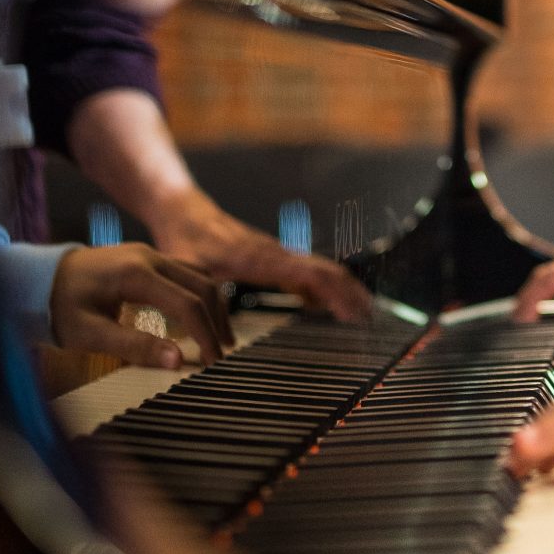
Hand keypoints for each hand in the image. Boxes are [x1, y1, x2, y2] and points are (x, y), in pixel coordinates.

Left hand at [51, 242, 232, 369]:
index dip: (205, 334)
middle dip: (217, 320)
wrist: (37, 278)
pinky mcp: (146, 258)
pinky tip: (200, 314)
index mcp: (135, 273)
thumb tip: (176, 360)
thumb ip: (134, 346)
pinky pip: (185, 271)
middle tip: (223, 352)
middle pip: (202, 285)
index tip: (212, 361)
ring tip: (219, 336)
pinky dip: (200, 292)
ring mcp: (148, 253)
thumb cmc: (59, 306)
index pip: (187, 303)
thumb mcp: (90, 334)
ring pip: (198, 274)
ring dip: (213, 304)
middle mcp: (148, 256)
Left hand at [147, 186, 371, 320]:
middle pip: (327, 272)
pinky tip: (326, 307)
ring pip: (320, 270)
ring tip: (360, 316)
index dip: (337, 294)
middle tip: (370, 322)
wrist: (183, 211)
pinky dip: (323, 288)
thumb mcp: (188, 274)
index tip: (354, 314)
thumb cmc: (185, 240)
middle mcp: (276, 253)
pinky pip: (306, 272)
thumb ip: (203, 305)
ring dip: (342, 290)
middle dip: (352, 294)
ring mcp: (276, 254)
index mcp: (262, 258)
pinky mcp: (272, 258)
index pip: (312, 274)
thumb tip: (218, 342)